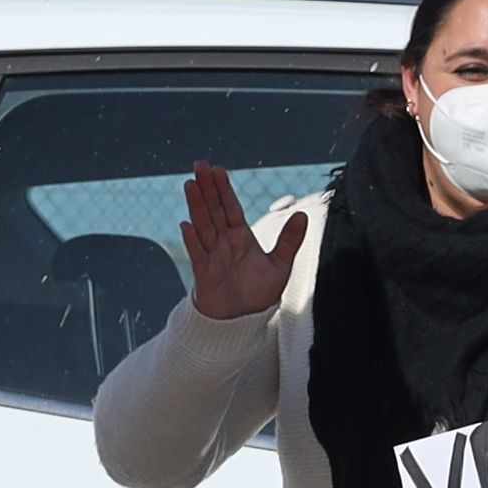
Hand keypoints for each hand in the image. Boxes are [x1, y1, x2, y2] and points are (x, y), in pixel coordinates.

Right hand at [179, 158, 295, 321]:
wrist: (243, 321)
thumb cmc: (258, 293)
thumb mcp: (280, 266)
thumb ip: (289, 241)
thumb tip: (302, 216)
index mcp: (241, 237)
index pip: (231, 208)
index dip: (224, 189)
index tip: (218, 170)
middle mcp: (224, 242)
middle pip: (214, 210)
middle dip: (207, 188)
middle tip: (199, 165)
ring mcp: (212, 256)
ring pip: (203, 226)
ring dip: (197, 206)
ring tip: (190, 185)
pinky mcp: (204, 274)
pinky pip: (197, 254)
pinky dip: (192, 241)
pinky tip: (186, 225)